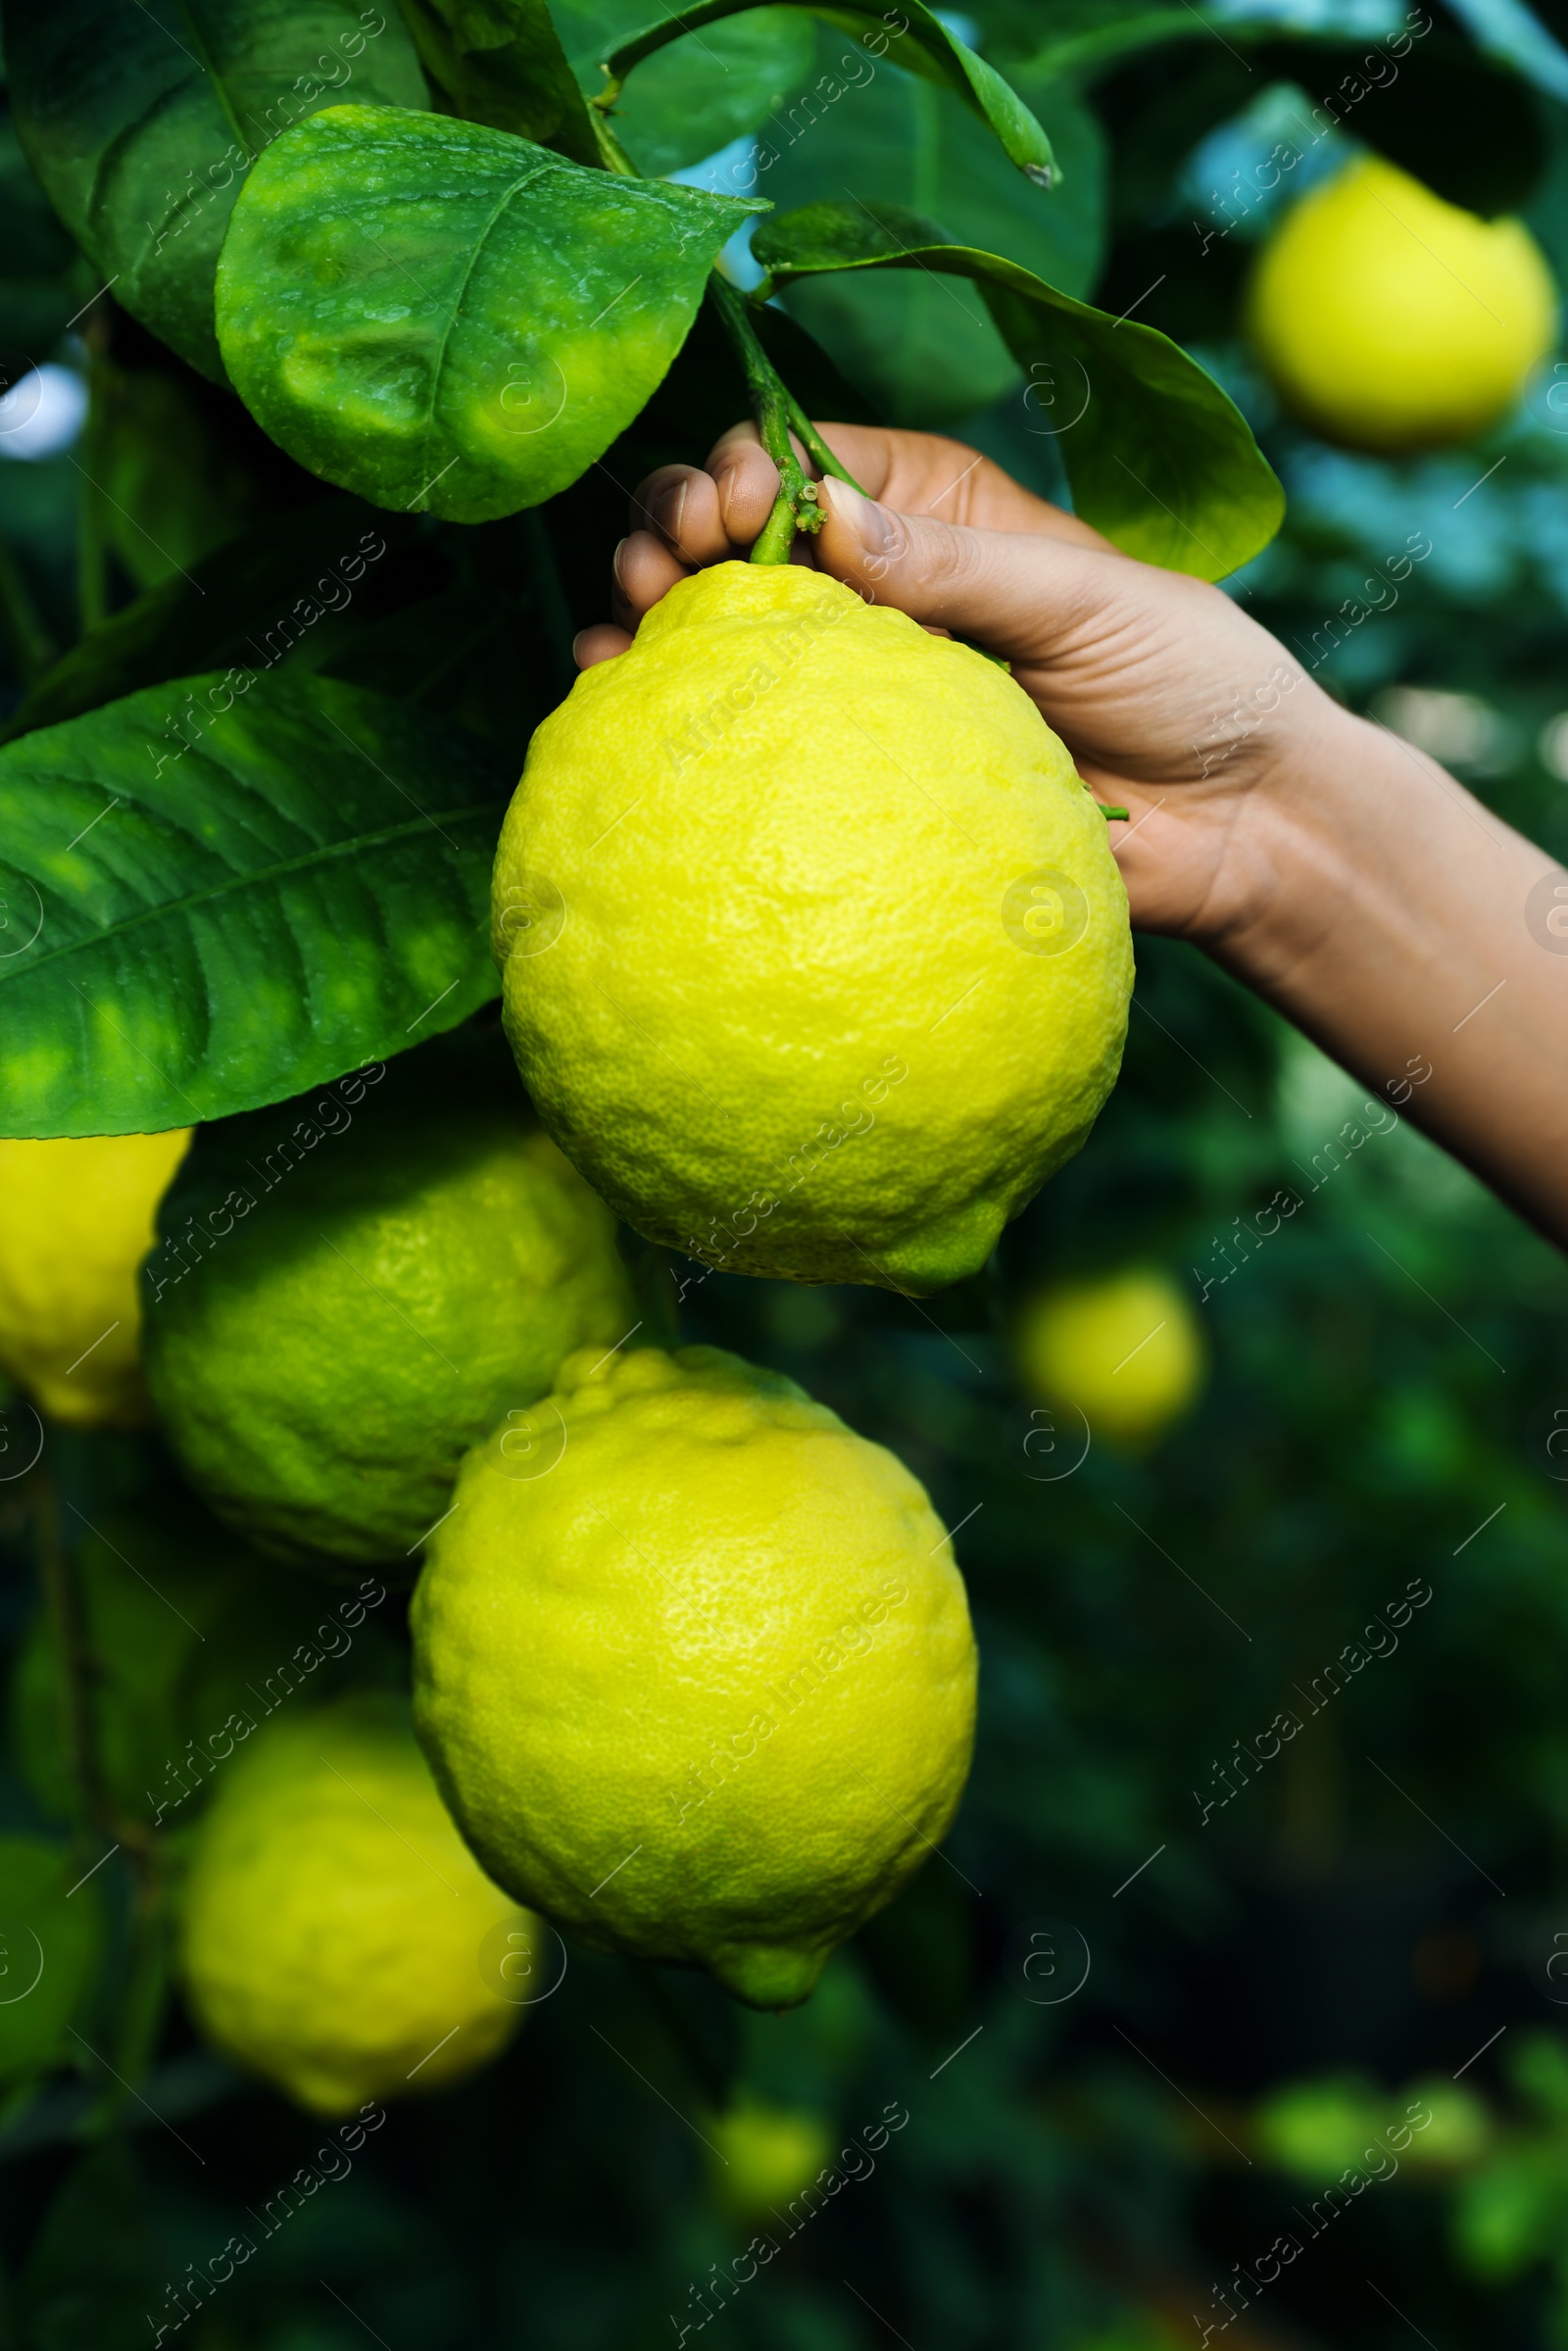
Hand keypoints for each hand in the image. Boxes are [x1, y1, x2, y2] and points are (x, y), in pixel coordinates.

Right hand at [576, 420, 1355, 956]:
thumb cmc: (1191, 685)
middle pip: (737, 539)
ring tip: (625, 627)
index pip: (804, 457)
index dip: (746, 464)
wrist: (1235, 831)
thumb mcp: (1089, 601)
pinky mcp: (848, 777)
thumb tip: (826, 516)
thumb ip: (962, 567)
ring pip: (720, 636)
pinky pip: (747, 743)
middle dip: (677, 527)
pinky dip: (670, 717)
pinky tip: (618, 706)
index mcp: (936, 516)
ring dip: (653, 614)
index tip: (739, 503)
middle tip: (666, 561)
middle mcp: (879, 591)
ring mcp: (855, 687)